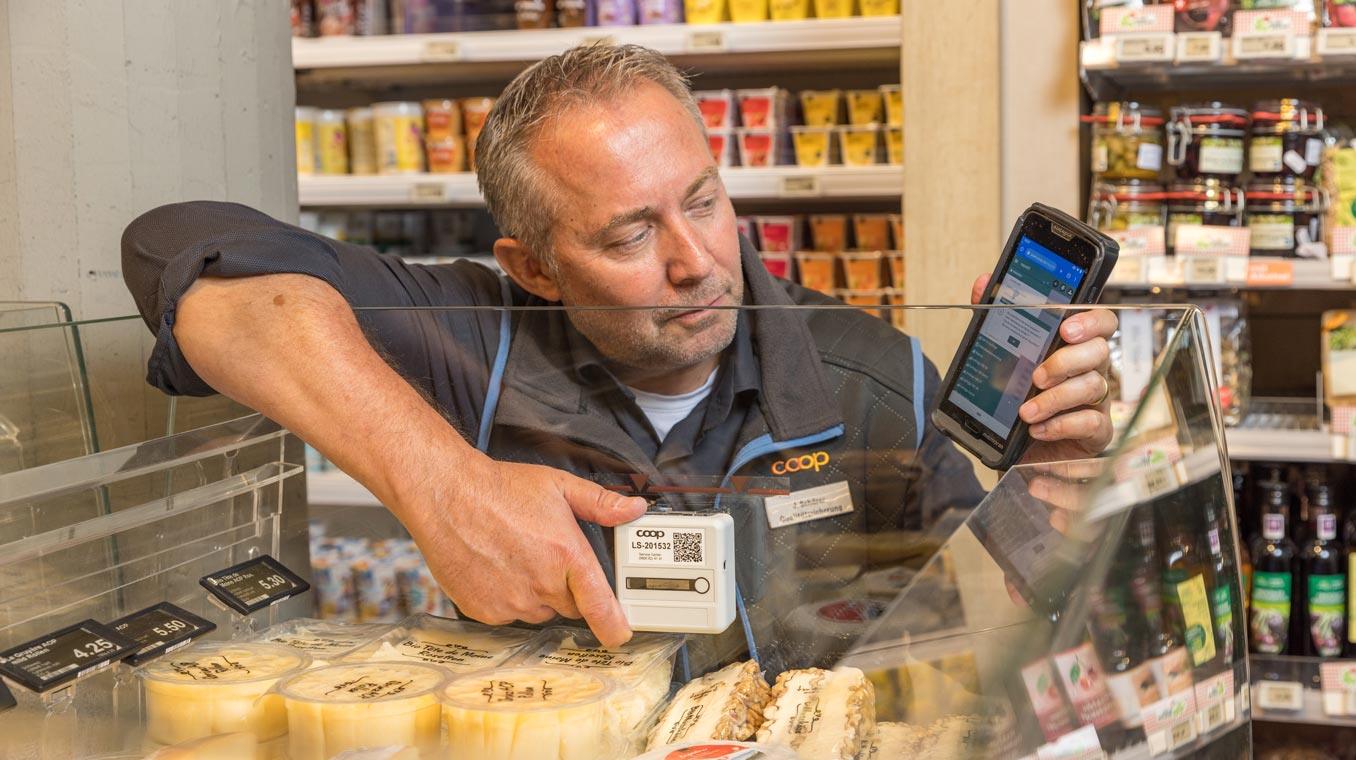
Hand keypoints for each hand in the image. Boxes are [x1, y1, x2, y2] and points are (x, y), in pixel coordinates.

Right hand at [404, 452, 647, 646]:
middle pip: (570, 606)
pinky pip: (508, 614)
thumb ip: (600, 502)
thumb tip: (633, 508)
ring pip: (538, 610)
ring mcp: (512, 602)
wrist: (447, 498)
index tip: (620, 634)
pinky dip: (507, 597)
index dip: (615, 626)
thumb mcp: (558, 486)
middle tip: (546, 557)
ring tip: (517, 557)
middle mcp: (542, 584)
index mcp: (567, 556)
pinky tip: (497, 568)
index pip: (600, 606)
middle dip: (565, 588)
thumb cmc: (500, 490)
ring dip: (536, 593)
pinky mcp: (485, 611)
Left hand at [968, 274, 1116, 463]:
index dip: (1091, 321)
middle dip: (1066, 361)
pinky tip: (1038, 429)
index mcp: (1075, 347)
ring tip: (1025, 411)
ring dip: (1056, 398)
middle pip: (1101, 352)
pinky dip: (1062, 425)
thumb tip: (982, 283)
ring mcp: (1097, 402)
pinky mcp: (1096, 433)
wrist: (1011, 445)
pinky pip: (1093, 424)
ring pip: (1094, 387)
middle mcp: (1092, 370)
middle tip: (1037, 376)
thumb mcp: (1000, 358)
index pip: (1101, 322)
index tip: (1066, 328)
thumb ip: (995, 320)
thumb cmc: (1015, 397)